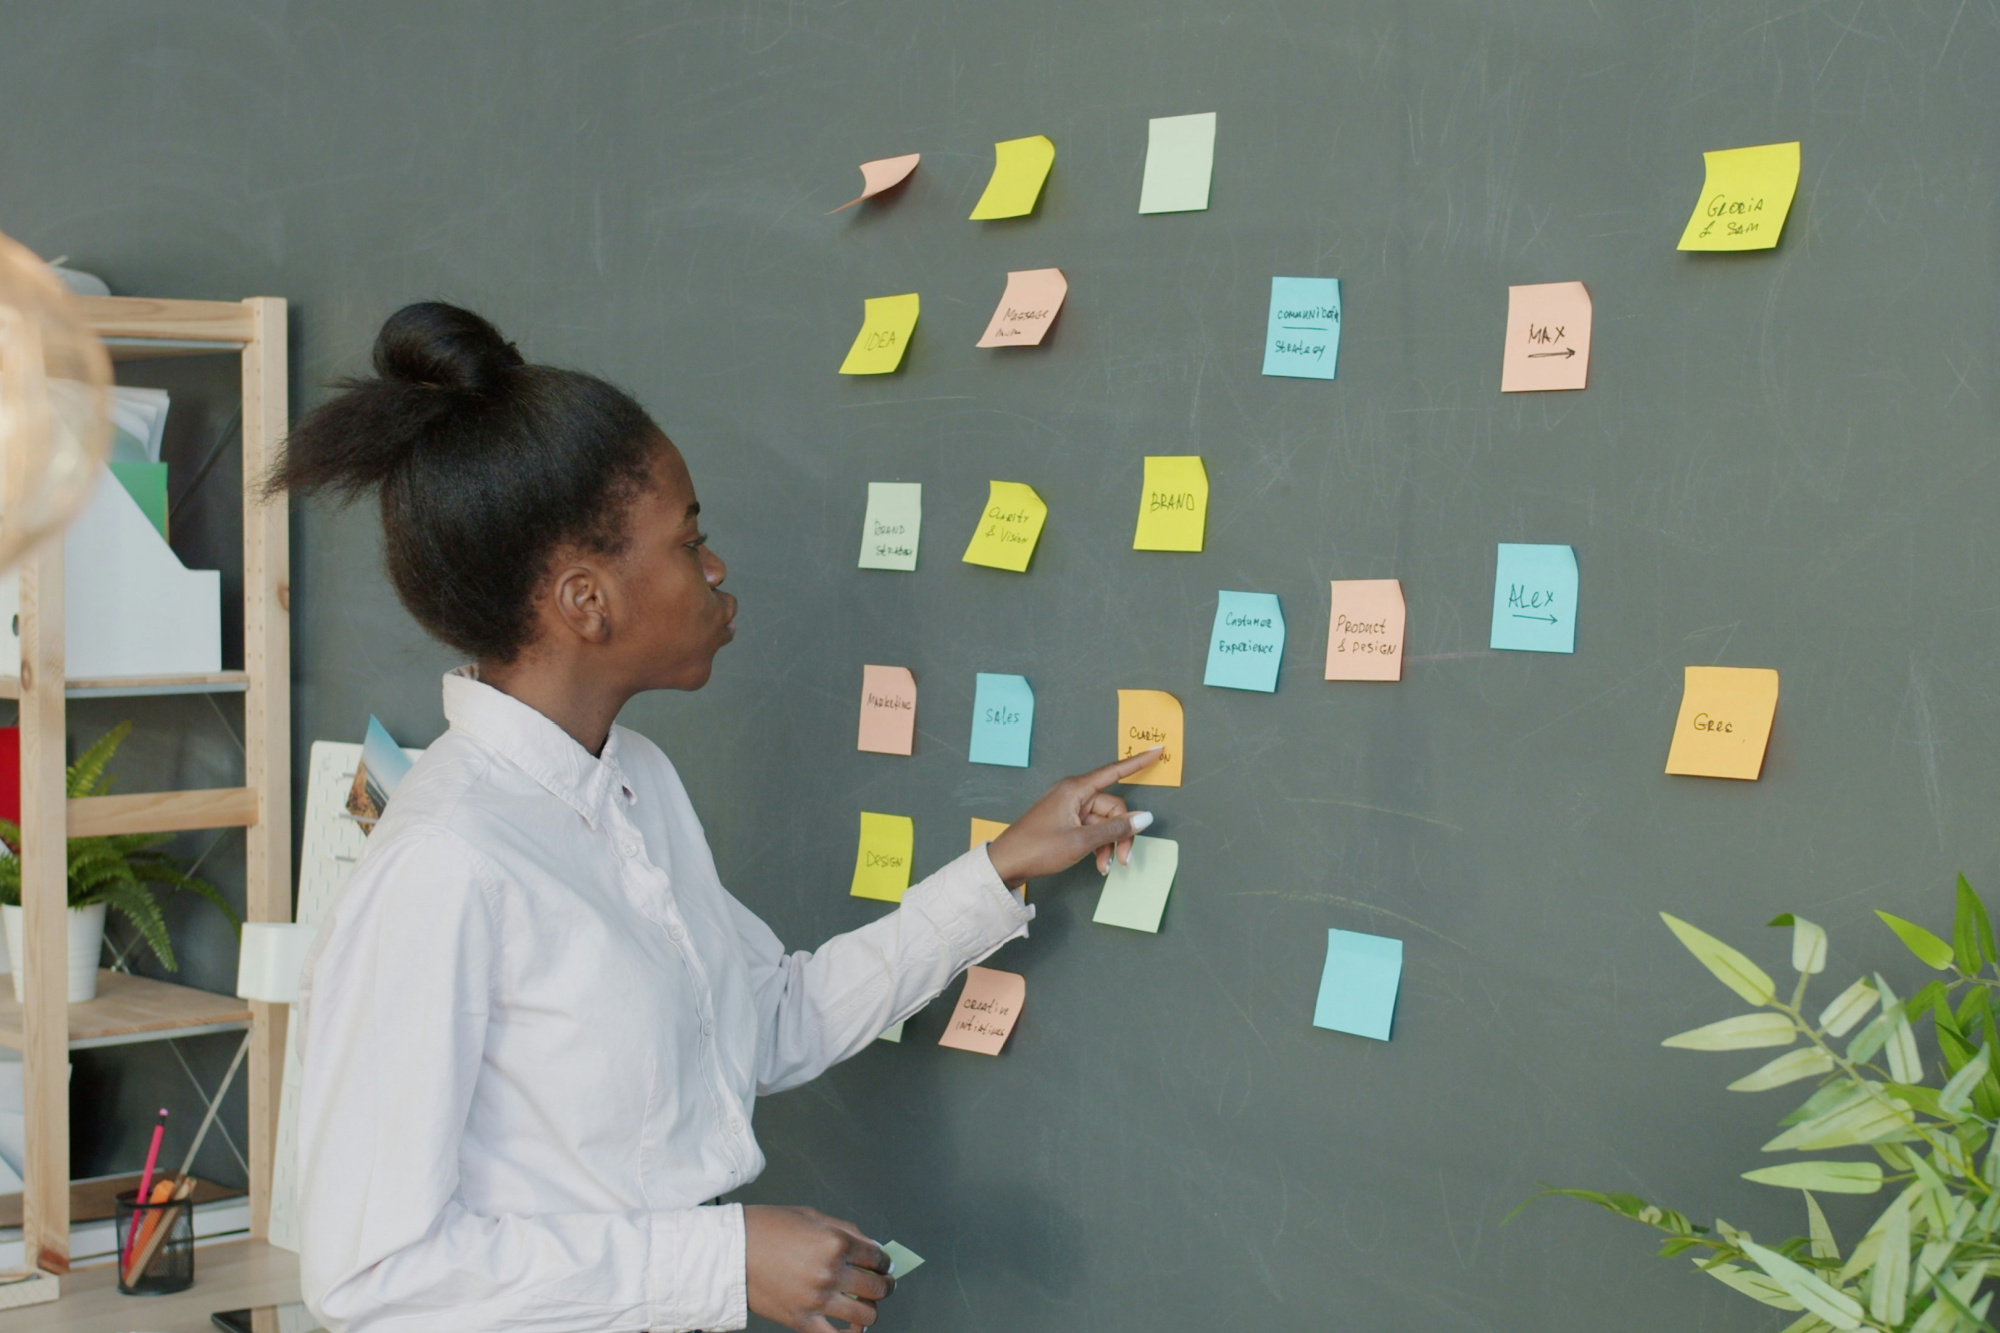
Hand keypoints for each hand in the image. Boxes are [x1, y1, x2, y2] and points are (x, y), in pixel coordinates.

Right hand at [745, 1204, 892, 1332]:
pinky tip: (851, 1329)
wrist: (730, 1251)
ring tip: (867, 1305)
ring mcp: (817, 1300)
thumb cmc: (767, 1228)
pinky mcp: (801, 1321)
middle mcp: (830, 1272)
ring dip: (871, 1310)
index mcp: (835, 1243)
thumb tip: (871, 1246)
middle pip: (876, 1287)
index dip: (885, 1262)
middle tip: (883, 1284)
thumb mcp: (811, 1216)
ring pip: (864, 1315)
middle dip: (885, 1285)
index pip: (876, 1257)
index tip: (884, 1265)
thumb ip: (846, 1230)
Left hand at [986, 749, 1160, 884]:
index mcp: (1076, 789)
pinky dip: (1098, 845)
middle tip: (1123, 859)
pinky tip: (1098, 863)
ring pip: (1104, 821)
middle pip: (1113, 807)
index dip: (1138, 762)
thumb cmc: (1039, 848)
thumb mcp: (1081, 841)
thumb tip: (1145, 817)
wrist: (1006, 864)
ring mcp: (1069, 808)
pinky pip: (1092, 829)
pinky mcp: (1066, 821)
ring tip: (1106, 866)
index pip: (1114, 771)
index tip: (1157, 750)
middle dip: (1121, 833)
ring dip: (1109, 843)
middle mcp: (1074, 794)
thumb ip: (1115, 829)